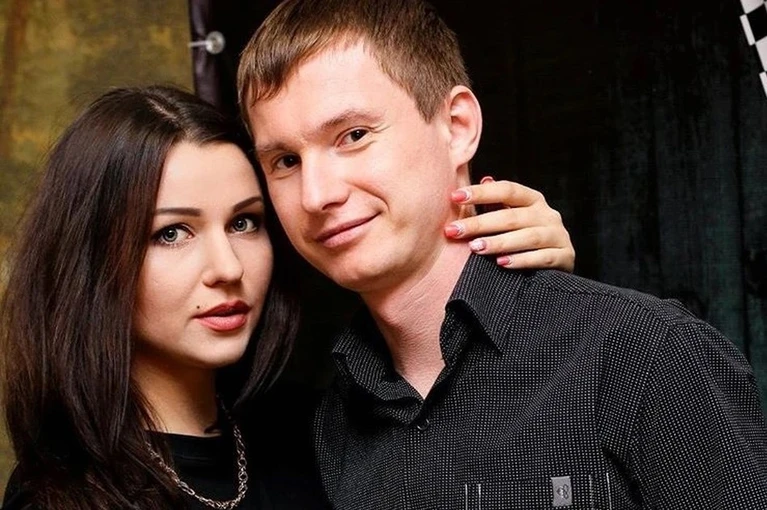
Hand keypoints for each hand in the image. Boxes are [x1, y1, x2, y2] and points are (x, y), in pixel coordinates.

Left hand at [445, 176, 574, 271]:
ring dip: (499, 242)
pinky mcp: (565, 257)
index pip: (507, 190)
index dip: (481, 192)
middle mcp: (547, 214)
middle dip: (480, 223)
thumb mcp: (512, 216)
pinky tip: (502, 263)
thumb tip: (484, 179)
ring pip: (528, 237)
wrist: (558, 262)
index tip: (455, 196)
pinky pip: (543, 258)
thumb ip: (497, 201)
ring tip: (475, 248)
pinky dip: (522, 260)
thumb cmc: (525, 236)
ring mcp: (558, 235)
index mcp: (533, 200)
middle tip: (454, 230)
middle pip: (512, 217)